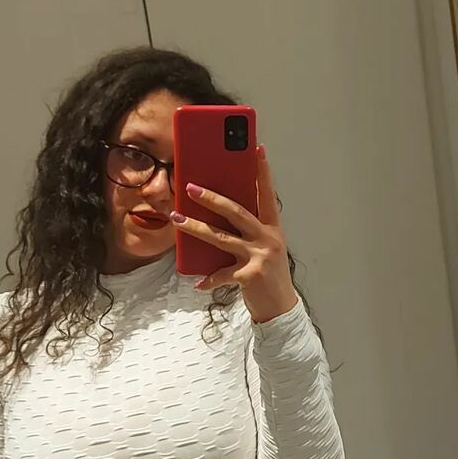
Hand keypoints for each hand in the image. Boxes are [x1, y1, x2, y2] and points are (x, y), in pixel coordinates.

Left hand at [170, 144, 298, 324]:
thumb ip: (246, 232)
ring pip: (222, 238)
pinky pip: (222, 274)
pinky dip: (209, 279)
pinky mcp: (250, 276)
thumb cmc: (267, 275)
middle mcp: (267, 238)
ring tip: (176, 219)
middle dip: (212, 198)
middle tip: (190, 187)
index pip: (266, 194)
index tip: (257, 149)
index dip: (262, 171)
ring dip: (196, 227)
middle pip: (236, 211)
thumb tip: (217, 217)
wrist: (281, 309)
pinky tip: (198, 283)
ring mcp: (259, 256)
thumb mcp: (262, 248)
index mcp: (271, 228)